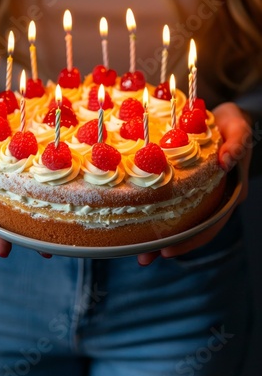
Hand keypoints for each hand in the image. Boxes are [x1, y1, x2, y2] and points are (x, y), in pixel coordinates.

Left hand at [138, 102, 251, 265]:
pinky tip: (137, 220)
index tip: (169, 250)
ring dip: (160, 236)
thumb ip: (237, 142)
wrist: (222, 117)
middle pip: (194, 229)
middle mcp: (216, 198)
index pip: (213, 223)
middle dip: (170, 245)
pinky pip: (172, 204)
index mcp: (231, 192)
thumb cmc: (233, 123)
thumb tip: (226, 161)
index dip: (192, 239)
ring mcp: (201, 194)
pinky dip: (156, 214)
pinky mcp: (187, 187)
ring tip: (137, 251)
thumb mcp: (238, 127)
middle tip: (145, 258)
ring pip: (182, 221)